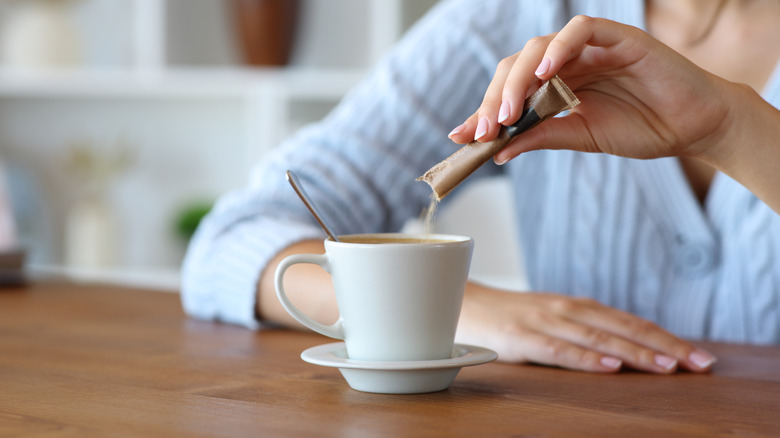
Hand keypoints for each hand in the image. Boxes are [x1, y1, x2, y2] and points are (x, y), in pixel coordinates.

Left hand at [449, 16, 735, 164]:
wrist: (692, 128)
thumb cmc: (641, 128)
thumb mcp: (580, 137)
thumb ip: (541, 137)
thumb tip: (497, 152)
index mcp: (555, 86)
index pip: (510, 90)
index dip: (484, 110)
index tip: (464, 138)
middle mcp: (566, 63)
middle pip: (516, 68)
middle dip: (494, 100)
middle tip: (484, 131)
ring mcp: (589, 48)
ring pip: (539, 48)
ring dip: (518, 80)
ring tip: (508, 112)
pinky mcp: (617, 37)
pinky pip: (581, 30)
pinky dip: (560, 47)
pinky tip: (547, 73)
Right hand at [456, 285, 716, 372]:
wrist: (461, 304)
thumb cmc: (510, 317)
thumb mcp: (552, 321)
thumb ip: (584, 332)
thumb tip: (625, 353)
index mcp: (578, 307)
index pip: (632, 323)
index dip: (668, 338)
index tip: (700, 358)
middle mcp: (567, 310)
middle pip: (624, 328)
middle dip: (666, 346)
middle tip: (701, 364)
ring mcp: (544, 322)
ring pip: (598, 339)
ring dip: (636, 353)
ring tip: (668, 367)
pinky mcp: (521, 338)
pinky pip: (559, 350)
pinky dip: (587, 359)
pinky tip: (610, 368)